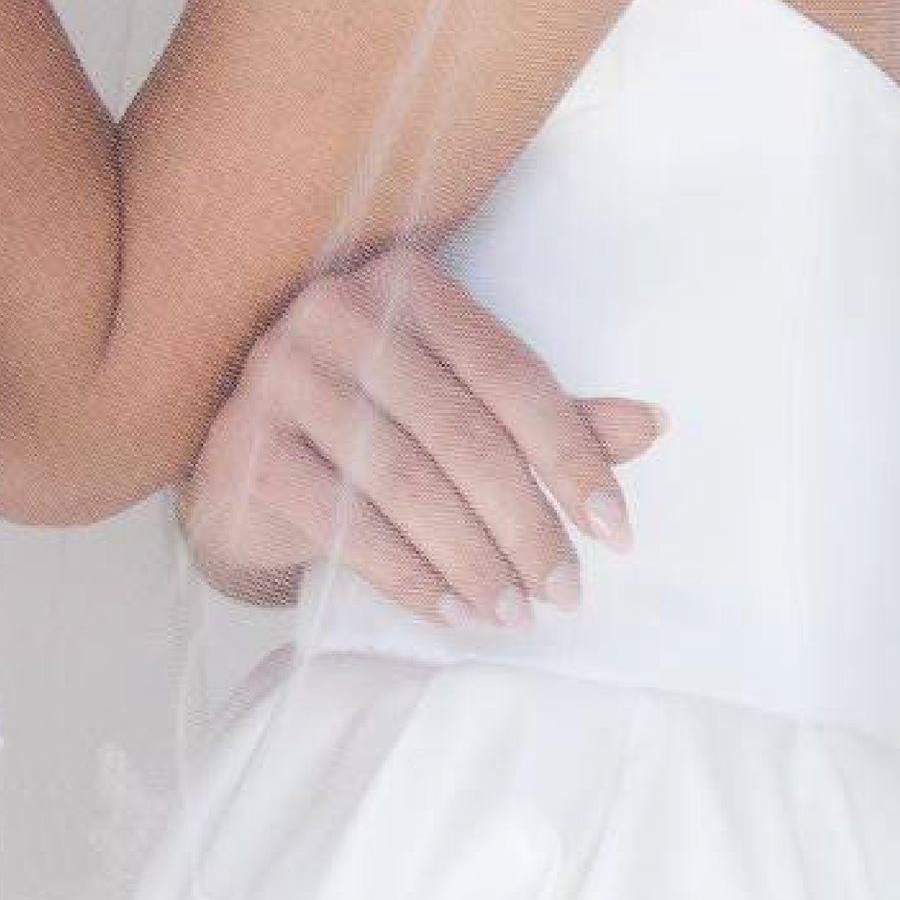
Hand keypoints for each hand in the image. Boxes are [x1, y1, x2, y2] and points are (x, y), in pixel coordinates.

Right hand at [180, 241, 666, 627]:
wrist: (248, 464)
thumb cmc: (373, 425)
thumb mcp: (462, 404)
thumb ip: (548, 414)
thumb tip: (653, 425)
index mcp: (408, 285)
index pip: (509, 372)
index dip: (571, 453)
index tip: (616, 529)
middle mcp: (341, 313)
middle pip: (461, 432)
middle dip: (525, 523)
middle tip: (566, 591)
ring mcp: (283, 375)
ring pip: (407, 481)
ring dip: (473, 560)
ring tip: (514, 614)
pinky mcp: (246, 446)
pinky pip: (344, 521)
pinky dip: (408, 575)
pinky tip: (453, 612)